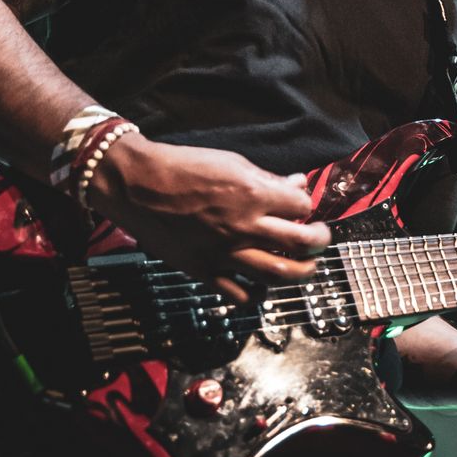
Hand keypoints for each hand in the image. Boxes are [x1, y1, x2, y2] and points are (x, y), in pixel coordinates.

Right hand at [85, 135, 326, 302]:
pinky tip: (261, 283)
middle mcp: (243, 227)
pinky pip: (241, 294)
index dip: (307, 207)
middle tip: (318, 239)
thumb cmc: (183, 167)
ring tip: (302, 265)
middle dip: (319, 242)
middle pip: (302, 244)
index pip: (302, 207)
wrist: (137, 185)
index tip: (303, 208)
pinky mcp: (204, 271)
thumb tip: (298, 185)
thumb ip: (268, 179)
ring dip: (300, 271)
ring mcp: (224, 253)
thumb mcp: (232, 163)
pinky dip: (258, 293)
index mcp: (253, 194)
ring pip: (279, 274)